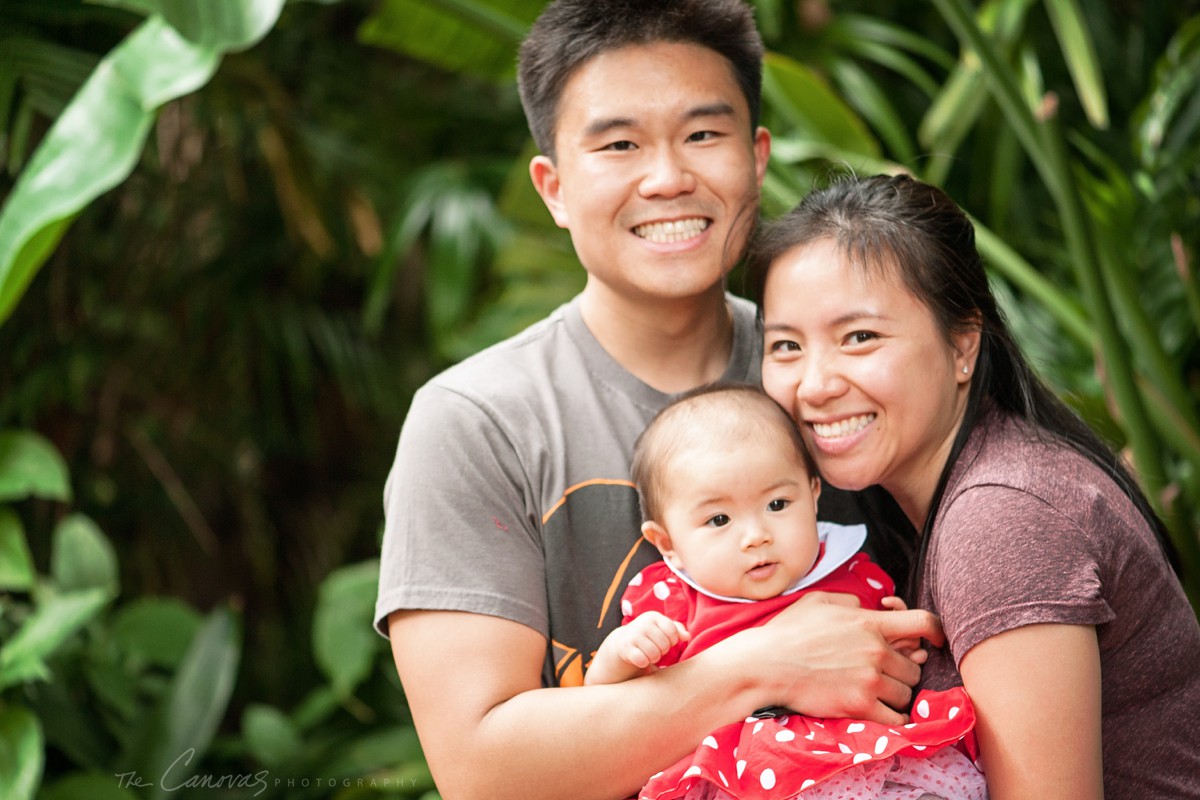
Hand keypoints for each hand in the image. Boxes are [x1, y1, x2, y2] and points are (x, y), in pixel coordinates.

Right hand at [609, 611, 689, 670]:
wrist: (625, 639)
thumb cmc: (650, 634)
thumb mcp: (662, 628)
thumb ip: (677, 630)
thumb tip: (687, 636)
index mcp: (653, 616)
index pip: (672, 631)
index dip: (673, 640)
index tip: (668, 641)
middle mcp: (643, 624)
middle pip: (664, 644)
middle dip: (663, 650)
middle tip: (658, 648)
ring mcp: (633, 635)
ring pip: (654, 654)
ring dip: (654, 658)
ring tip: (651, 654)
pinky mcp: (626, 648)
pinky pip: (642, 661)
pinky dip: (644, 662)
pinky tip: (642, 658)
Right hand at [734, 592, 942, 725]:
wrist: (766, 664)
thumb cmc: (788, 631)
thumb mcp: (819, 601)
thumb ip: (850, 601)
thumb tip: (867, 606)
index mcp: (869, 623)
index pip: (923, 623)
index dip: (937, 630)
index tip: (937, 639)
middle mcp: (876, 651)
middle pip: (915, 666)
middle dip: (903, 670)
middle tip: (884, 672)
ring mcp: (870, 680)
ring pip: (907, 692)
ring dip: (896, 693)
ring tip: (875, 691)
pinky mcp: (860, 706)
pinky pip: (896, 716)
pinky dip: (893, 716)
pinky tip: (881, 711)